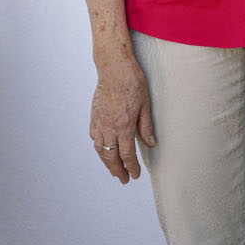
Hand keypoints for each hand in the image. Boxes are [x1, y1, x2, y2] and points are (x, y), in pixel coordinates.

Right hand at [89, 51, 154, 183]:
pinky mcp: (94, 114)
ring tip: (113, 169)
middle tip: (124, 179)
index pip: (127, 154)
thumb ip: (146, 127)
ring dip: (106, 162)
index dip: (131, 167)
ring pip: (100, 149)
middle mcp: (109, 126)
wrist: (113, 66)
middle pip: (111, 156)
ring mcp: (99, 121)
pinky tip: (103, 149)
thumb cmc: (132, 81)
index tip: (135, 175)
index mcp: (123, 125)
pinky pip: (94, 136)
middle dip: (118, 170)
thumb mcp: (145, 104)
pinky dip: (98, 147)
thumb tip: (151, 144)